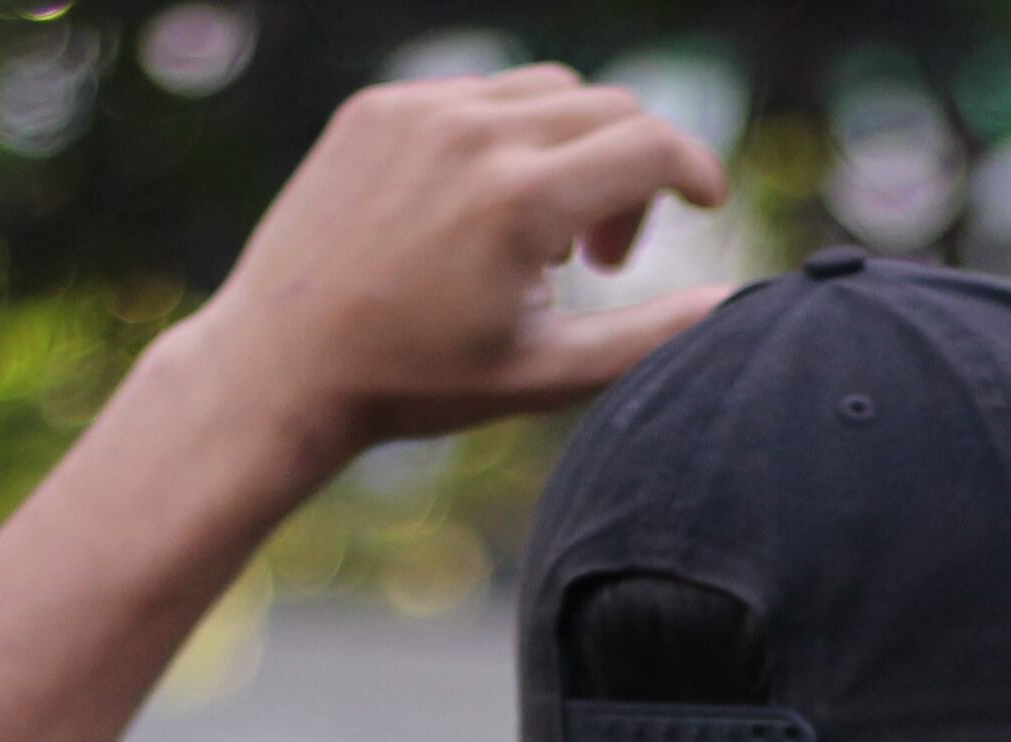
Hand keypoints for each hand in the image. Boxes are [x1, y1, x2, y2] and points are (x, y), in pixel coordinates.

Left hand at [173, 68, 733, 457]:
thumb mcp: (546, 373)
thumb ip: (648, 336)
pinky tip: (477, 212)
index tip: (706, 203)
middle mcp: (476, 134)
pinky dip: (504, 138)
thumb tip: (729, 302)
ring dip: (572, 148)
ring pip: (546, 90)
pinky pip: (476, 94)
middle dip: (634, 172)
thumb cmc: (415, 383)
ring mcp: (421, 111)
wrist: (281, 367)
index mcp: (524, 200)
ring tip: (538, 236)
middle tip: (600, 258)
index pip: (653, 146)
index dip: (697, 172)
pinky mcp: (379, 107)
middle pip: (609, 109)